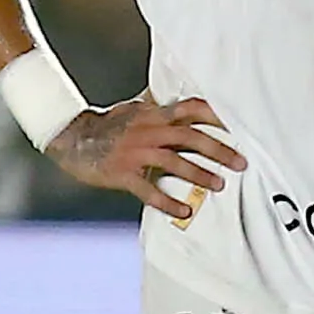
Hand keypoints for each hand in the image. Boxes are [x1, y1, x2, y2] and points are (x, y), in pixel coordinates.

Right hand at [51, 94, 246, 221]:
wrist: (72, 139)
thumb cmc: (106, 125)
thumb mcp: (133, 109)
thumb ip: (157, 107)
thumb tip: (178, 102)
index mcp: (153, 114)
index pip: (191, 109)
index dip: (215, 117)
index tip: (237, 126)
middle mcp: (148, 131)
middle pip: (190, 137)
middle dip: (219, 149)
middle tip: (240, 162)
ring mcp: (136, 152)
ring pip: (174, 162)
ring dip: (199, 174)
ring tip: (219, 185)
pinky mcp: (123, 174)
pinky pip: (149, 190)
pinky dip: (168, 202)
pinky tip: (183, 211)